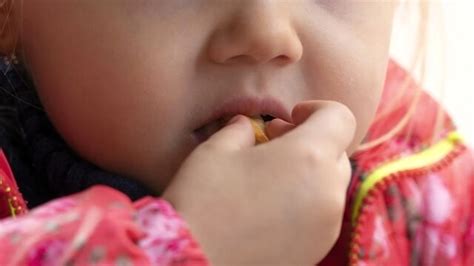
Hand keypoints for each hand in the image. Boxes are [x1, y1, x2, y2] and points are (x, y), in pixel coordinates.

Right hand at [162, 101, 355, 264]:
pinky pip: (323, 214)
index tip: (290, 117)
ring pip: (331, 185)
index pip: (340, 118)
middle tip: (275, 143)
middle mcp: (329, 192)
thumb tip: (249, 126)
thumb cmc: (203, 200)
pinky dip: (307, 201)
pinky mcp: (318, 250)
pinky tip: (272, 206)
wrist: (194, 263)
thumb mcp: (217, 151)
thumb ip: (241, 129)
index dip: (317, 109)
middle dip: (311, 140)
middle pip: (337, 152)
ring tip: (270, 177)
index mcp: (309, 158)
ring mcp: (328, 226)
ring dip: (309, 172)